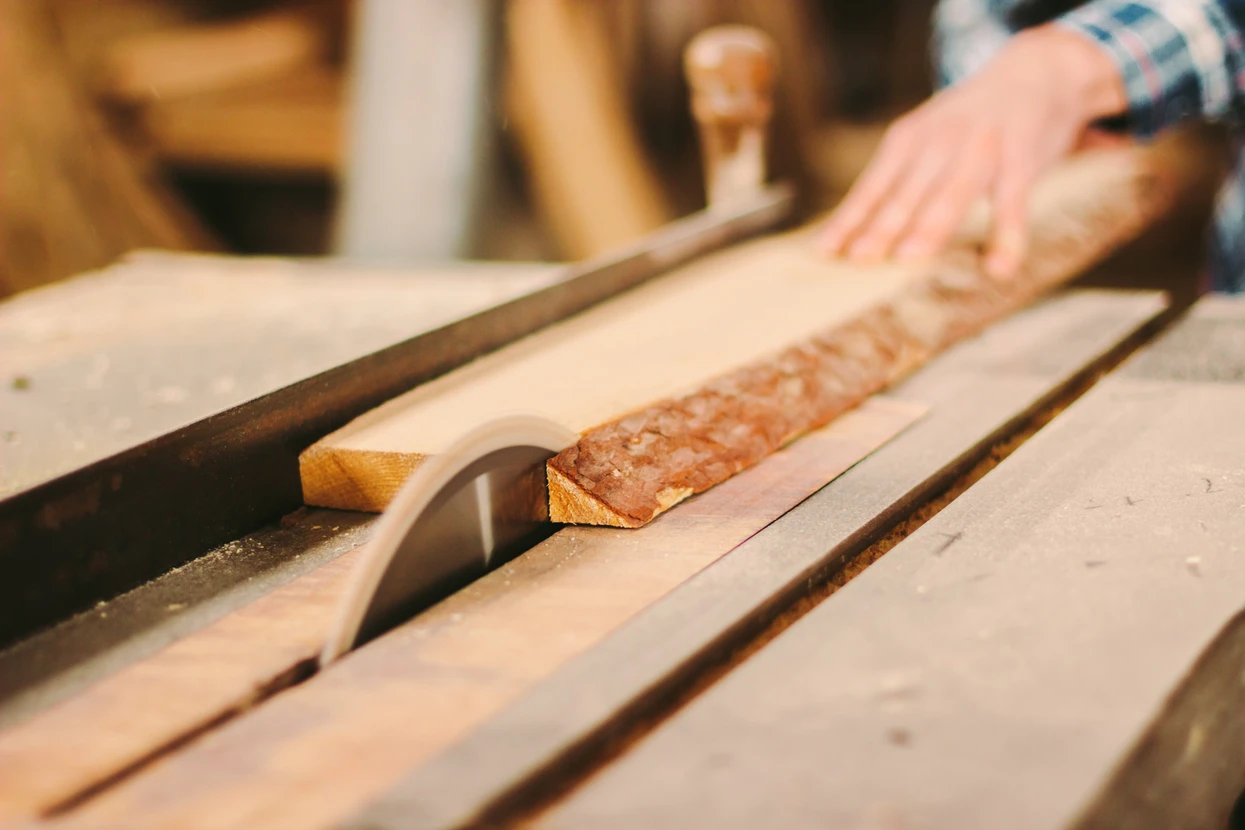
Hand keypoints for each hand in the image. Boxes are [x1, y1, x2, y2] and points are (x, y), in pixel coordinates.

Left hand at [818, 24, 1126, 278]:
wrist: (1035, 73)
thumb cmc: (968, 127)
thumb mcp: (926, 141)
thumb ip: (900, 182)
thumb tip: (856, 234)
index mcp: (908, 140)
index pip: (872, 187)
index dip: (849, 220)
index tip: (825, 252)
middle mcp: (939, 141)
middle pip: (905, 193)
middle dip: (881, 226)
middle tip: (859, 259)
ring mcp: (981, 146)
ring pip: (951, 192)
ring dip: (930, 226)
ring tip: (910, 258)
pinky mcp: (1022, 156)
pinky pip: (1012, 202)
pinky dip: (1007, 235)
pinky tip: (999, 268)